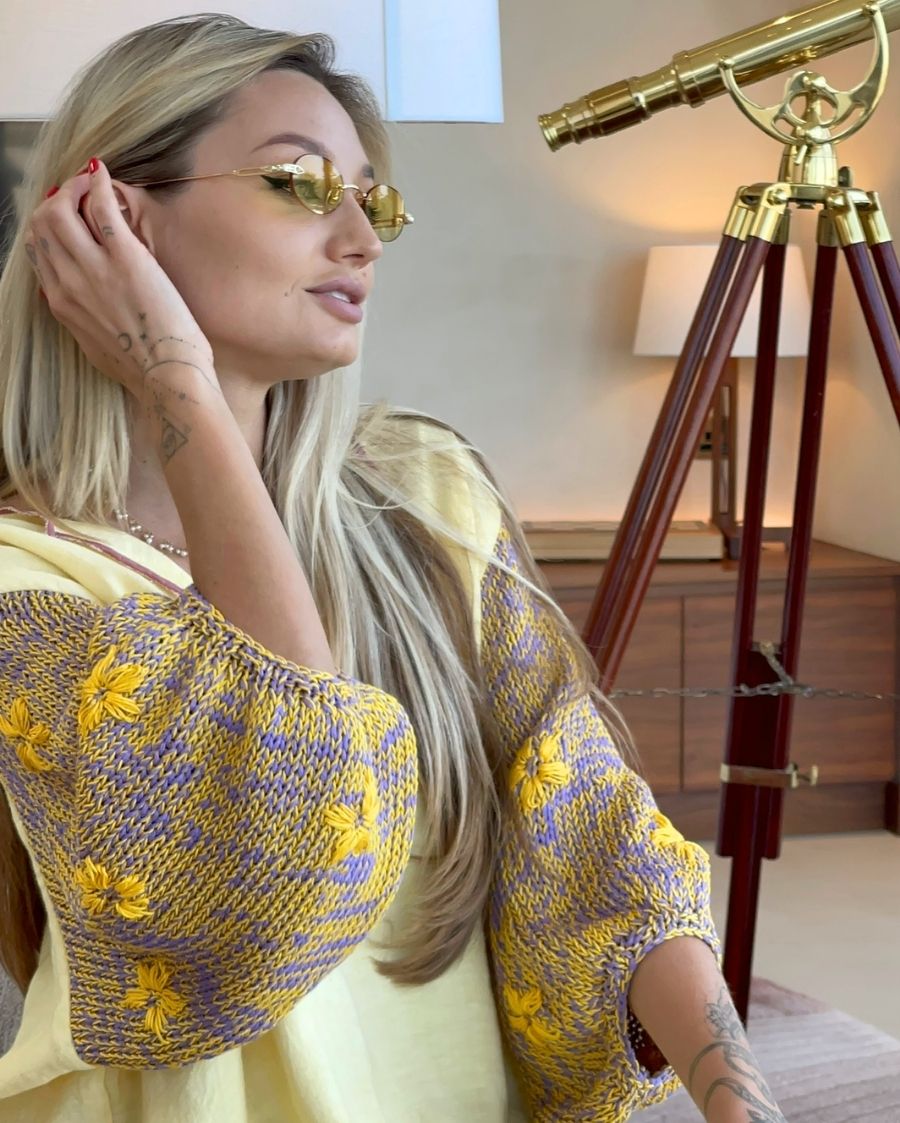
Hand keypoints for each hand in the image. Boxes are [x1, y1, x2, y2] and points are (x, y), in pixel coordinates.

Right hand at [25, 159, 217, 403]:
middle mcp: (68, 281)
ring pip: (60, 209)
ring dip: (74, 187)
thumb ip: (80, 319)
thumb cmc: (140, 368)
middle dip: (57, 198)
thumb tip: (76, 306)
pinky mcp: (125, 259)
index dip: (48, 224)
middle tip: (78, 190)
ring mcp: (94, 268)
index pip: (37, 248)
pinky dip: (98, 184)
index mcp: (59, 303)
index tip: (65, 213)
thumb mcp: (93, 345)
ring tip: (92, 181)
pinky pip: (101, 207)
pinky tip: (105, 175)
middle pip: (42, 223)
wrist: (166, 378)